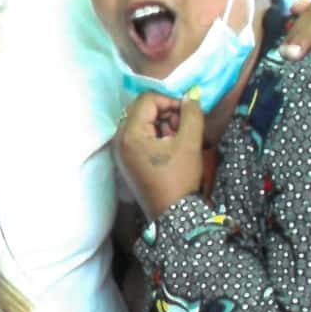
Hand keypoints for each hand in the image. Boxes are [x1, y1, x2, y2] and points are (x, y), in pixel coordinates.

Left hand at [114, 92, 204, 218]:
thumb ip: (191, 114)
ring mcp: (120, 151)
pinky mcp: (126, 160)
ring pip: (141, 122)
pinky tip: (170, 147)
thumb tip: (190, 97)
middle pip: (141, 109)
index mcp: (129, 134)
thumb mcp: (190, 143)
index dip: (170, 101)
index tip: (187, 113)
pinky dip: (155, 135)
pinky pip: (139, 136)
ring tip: (178, 138)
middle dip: (165, 113)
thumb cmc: (179, 178)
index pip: (147, 100)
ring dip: (162, 124)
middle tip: (182, 127)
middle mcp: (119, 140)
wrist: (172, 214)